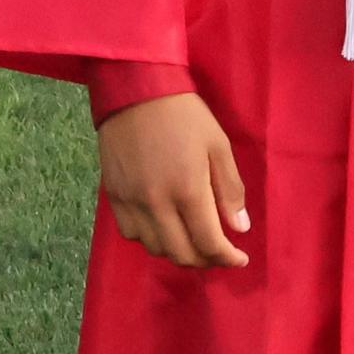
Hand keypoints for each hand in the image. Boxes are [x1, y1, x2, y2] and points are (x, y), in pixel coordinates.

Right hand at [97, 92, 250, 268]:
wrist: (137, 92)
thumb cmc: (186, 115)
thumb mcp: (218, 145)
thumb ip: (229, 189)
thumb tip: (239, 228)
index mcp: (187, 190)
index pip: (208, 242)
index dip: (226, 257)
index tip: (240, 259)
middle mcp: (156, 204)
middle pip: (181, 253)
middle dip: (205, 260)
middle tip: (220, 253)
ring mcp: (131, 203)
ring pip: (155, 249)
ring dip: (178, 252)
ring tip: (195, 241)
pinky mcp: (114, 198)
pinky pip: (132, 235)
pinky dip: (152, 240)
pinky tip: (165, 227)